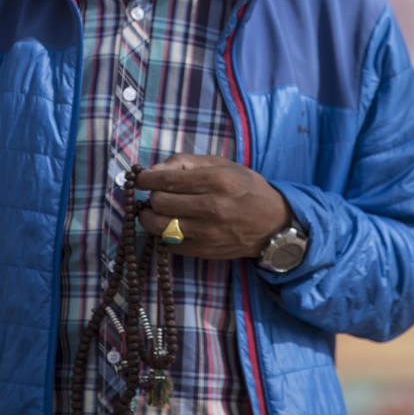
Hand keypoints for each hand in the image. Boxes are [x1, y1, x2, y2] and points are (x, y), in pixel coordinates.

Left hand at [135, 154, 290, 259]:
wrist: (273, 224)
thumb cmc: (246, 188)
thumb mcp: (222, 165)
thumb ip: (187, 162)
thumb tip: (154, 170)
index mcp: (217, 181)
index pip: (167, 180)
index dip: (146, 179)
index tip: (140, 178)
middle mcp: (212, 208)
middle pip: (160, 203)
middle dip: (151, 197)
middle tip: (155, 194)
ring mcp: (207, 234)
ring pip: (159, 227)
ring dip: (150, 217)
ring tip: (155, 211)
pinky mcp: (204, 252)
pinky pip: (169, 244)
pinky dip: (163, 234)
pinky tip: (171, 225)